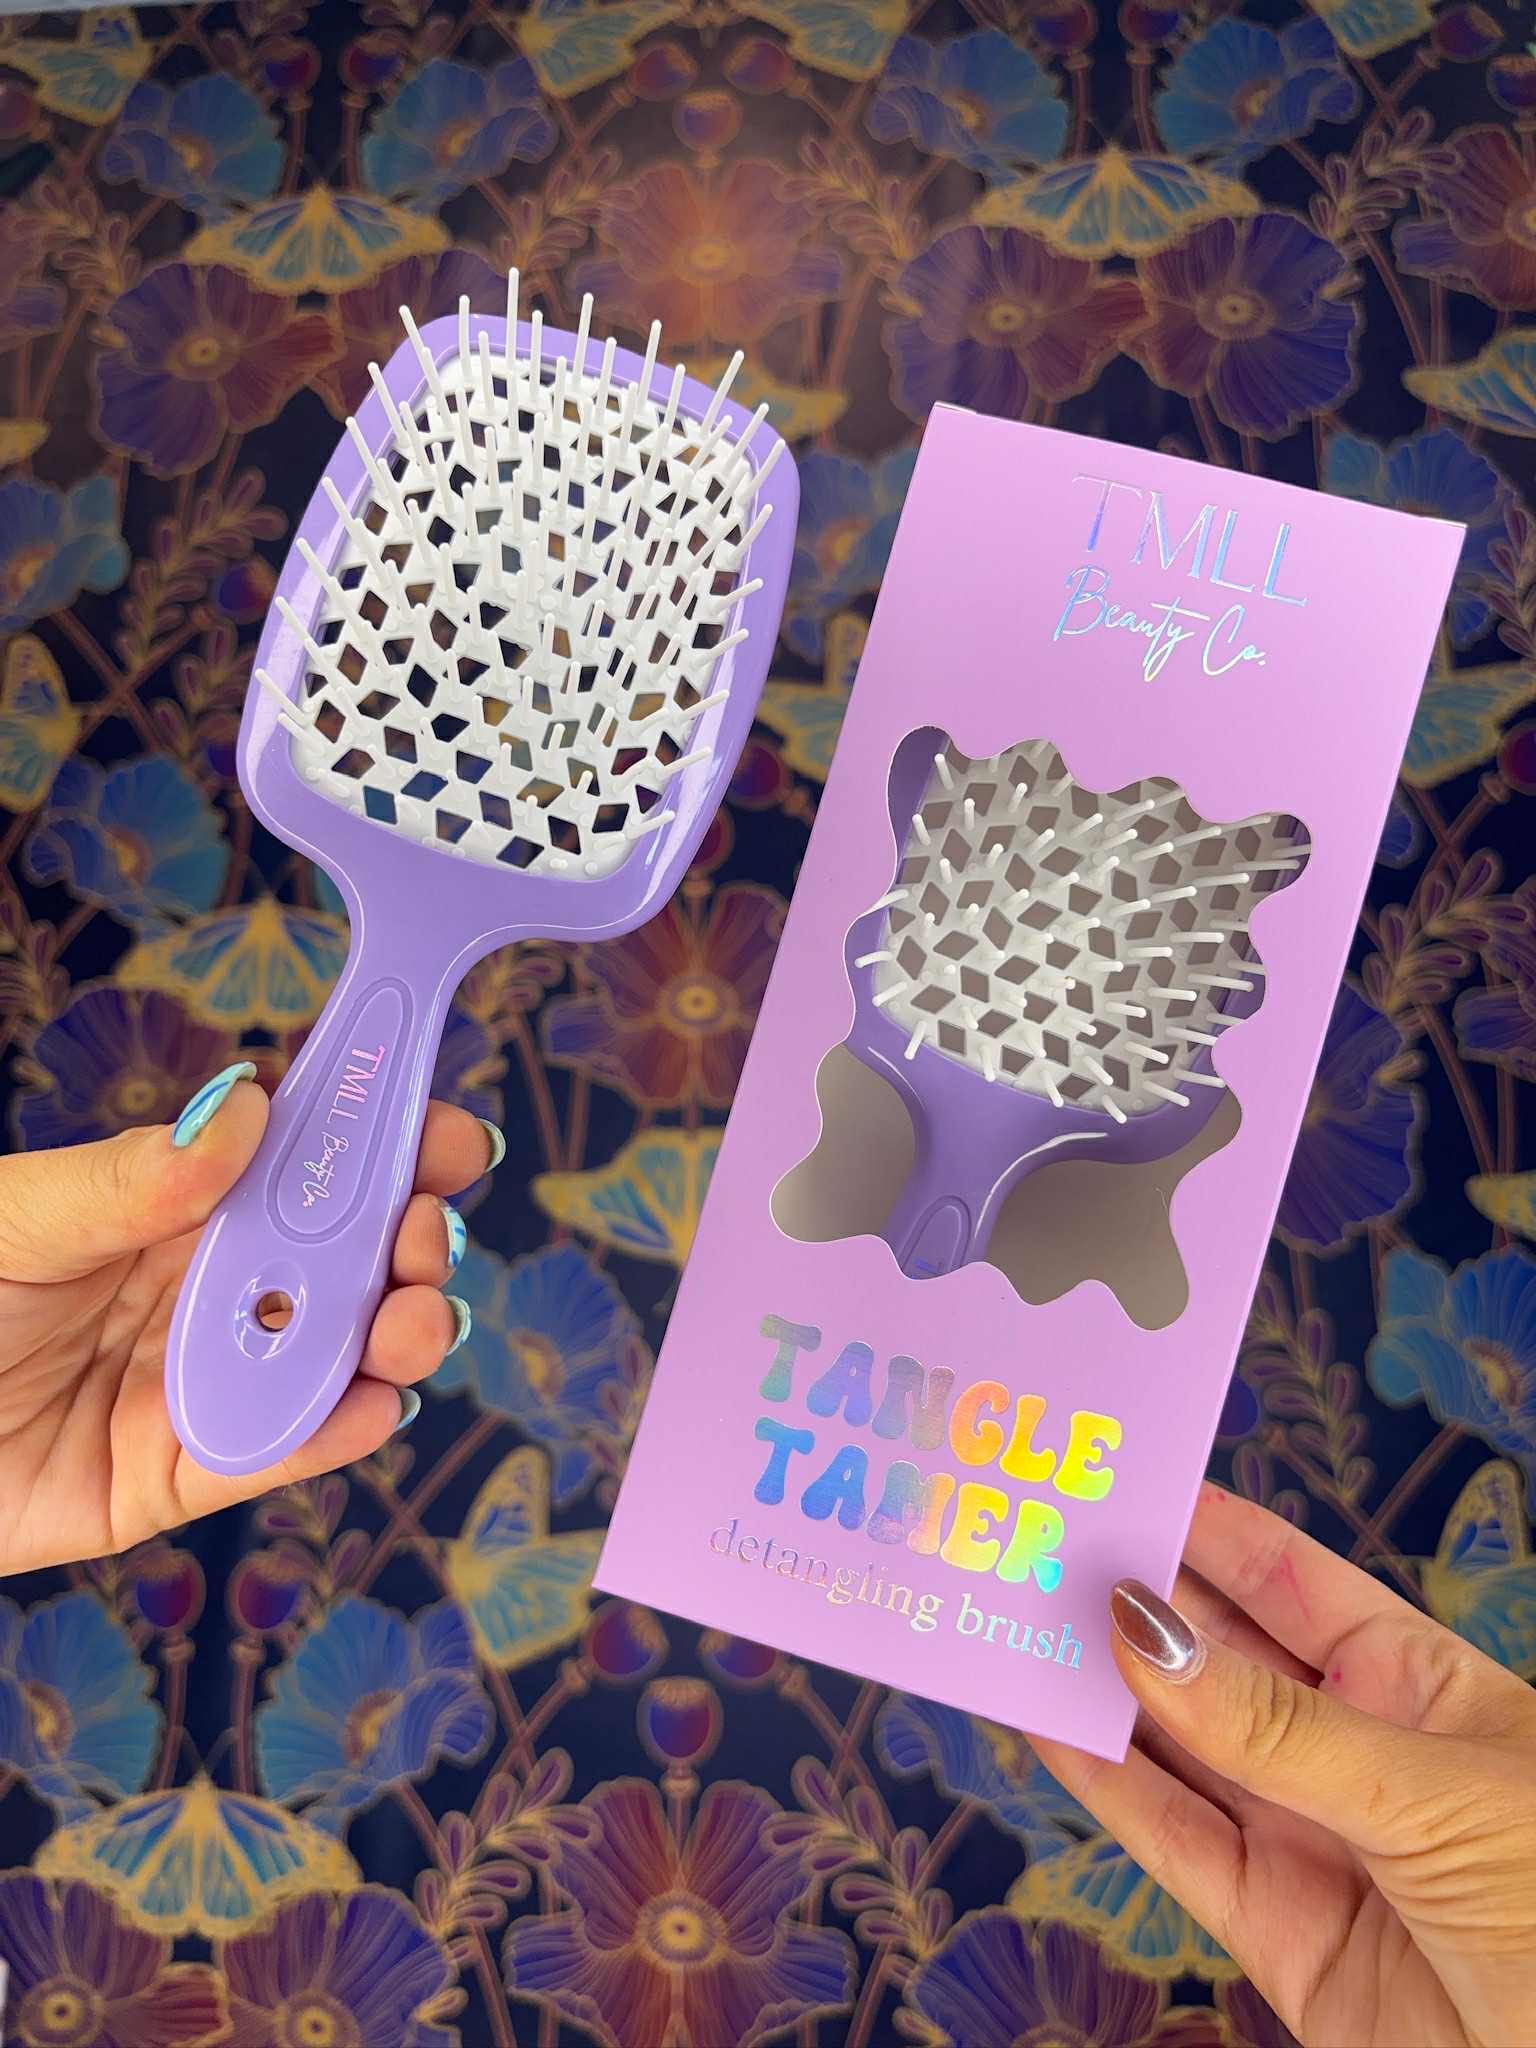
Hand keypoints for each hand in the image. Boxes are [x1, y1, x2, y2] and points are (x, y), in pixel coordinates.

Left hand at [0, 1063, 497, 1572]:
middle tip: (422, 1238)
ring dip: (398, 1334)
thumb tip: (250, 1105)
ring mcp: (201, 1382)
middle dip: (410, 1242)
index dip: (383, 1144)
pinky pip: (274, 1452)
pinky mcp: (181, 1476)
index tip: (448, 1134)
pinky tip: (366, 1402)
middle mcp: (205, 1290)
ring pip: (334, 1356)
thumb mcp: (17, 1220)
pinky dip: (334, 1430)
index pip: (303, 1166)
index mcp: (174, 1208)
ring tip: (409, 1322)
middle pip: (345, 1260)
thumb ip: (136, 1179)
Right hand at [1033, 1480, 1535, 2047]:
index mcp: (1421, 1684)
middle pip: (1223, 1657)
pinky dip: (1107, 1788)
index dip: (1207, 1526)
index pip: (1291, 1580)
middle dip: (1136, 1601)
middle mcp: (1356, 1750)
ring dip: (1102, 1688)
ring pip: (1185, 1746)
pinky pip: (1176, 1844)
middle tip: (1039, 1543)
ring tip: (1017, 1622)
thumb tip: (1146, 1631)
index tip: (1119, 1476)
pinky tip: (1048, 1729)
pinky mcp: (1278, 1932)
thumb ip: (1278, 1725)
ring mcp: (1312, 1839)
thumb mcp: (1435, 1792)